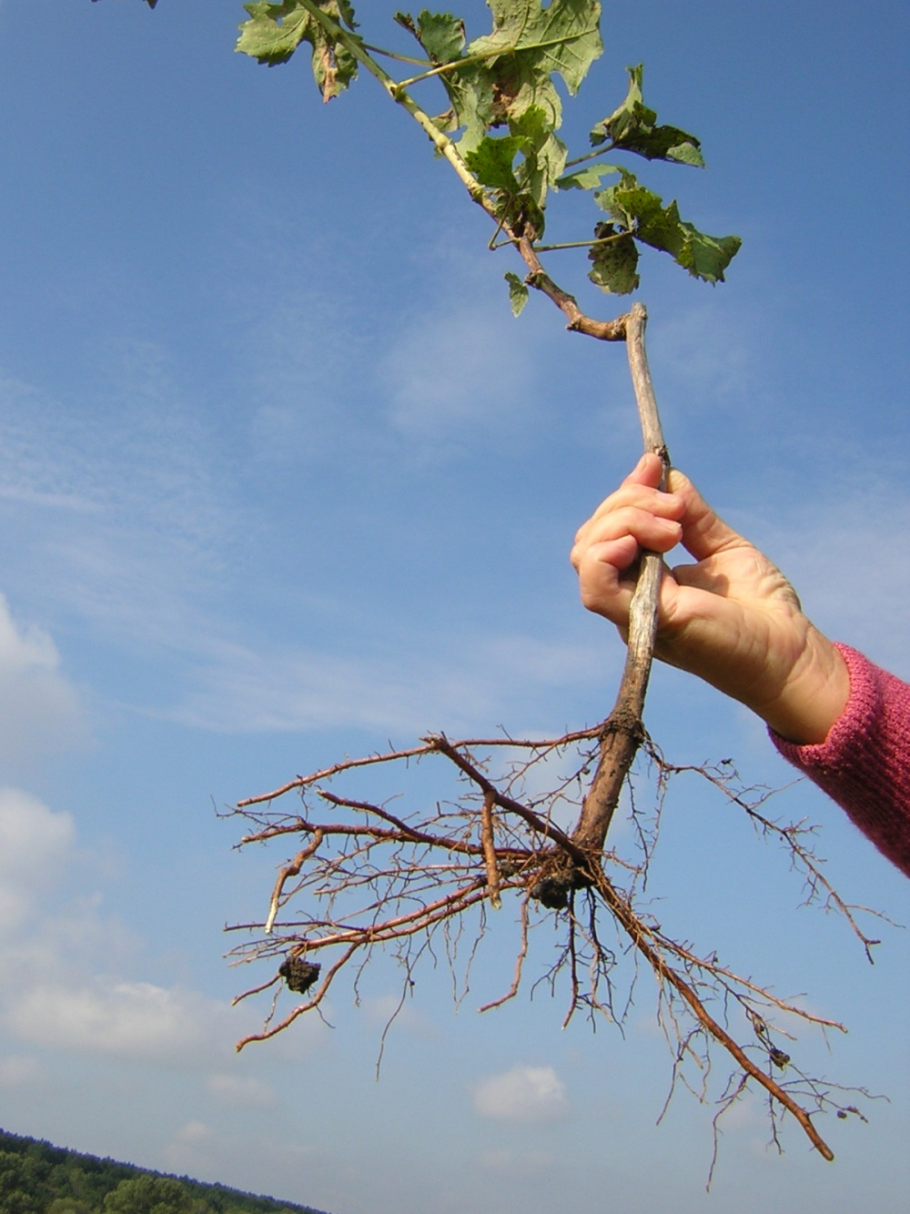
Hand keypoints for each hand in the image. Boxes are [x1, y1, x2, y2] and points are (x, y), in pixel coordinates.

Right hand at [570, 453, 849, 743]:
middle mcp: (630, 598)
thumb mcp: (723, 548)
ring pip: (586, 554)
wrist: (789, 651)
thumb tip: (668, 476)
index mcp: (644, 582)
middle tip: (677, 507)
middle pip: (592, 537)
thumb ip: (694, 516)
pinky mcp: (644, 622)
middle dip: (628, 502)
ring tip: (673, 526)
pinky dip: (608, 552)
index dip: (626, 492)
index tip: (653, 464)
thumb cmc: (762, 610)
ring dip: (623, 522)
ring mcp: (632, 611)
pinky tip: (651, 542)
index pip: (608, 531)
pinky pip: (595, 587)